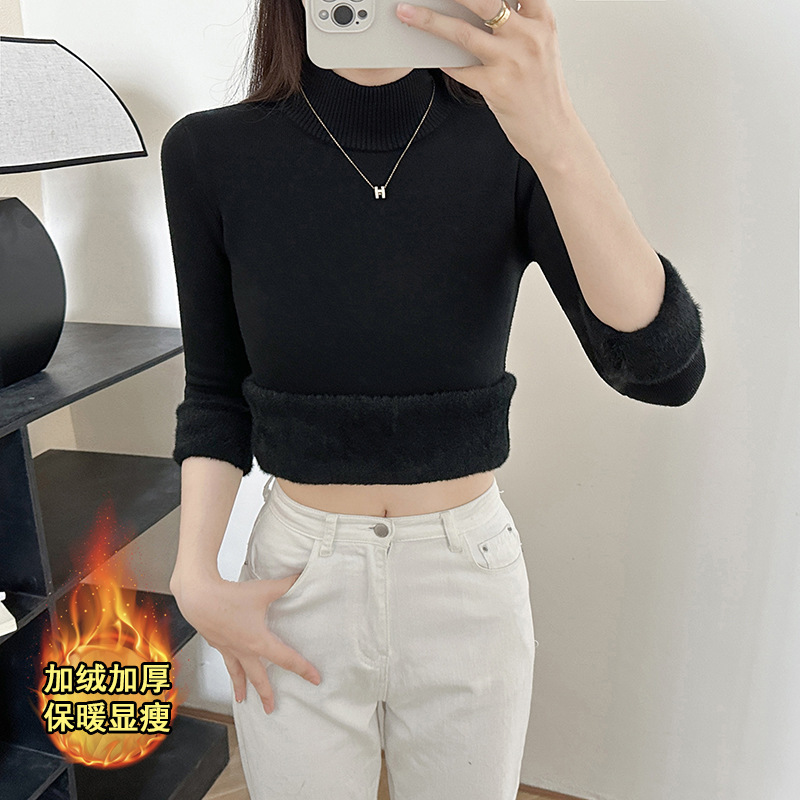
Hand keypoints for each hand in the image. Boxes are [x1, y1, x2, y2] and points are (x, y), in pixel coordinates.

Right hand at [171, 572, 321, 713]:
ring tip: (242, 700)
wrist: (198, 598)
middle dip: (266, 694)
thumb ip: (286, 584)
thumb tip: (302, 575)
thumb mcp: (263, 590)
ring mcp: (228, 649)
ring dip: (241, 687)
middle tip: (271, 708)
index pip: (286, 659)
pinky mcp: (216, 643)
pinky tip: (230, 663)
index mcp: (258, 642)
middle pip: (258, 677)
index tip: (314, 679)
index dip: (303, 669)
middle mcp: (243, 650)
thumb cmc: (230, 596)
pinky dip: (230, 667)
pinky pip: (226, 660)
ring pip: (237, 673)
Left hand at [395, 0, 578, 169]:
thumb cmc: (543, 91)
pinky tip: (433, 56)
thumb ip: (518, 25)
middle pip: (483, 1)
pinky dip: (444, 62)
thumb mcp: (540, 49)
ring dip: (430, 21)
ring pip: (462, 33)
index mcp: (542, 22)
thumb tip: (481, 9)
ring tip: (408, 13)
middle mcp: (528, 37)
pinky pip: (460, 69)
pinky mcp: (496, 87)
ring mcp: (512, 62)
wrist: (552, 132)